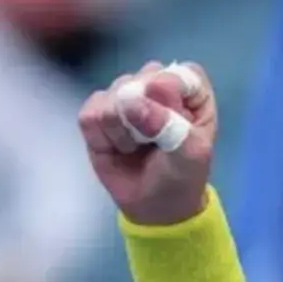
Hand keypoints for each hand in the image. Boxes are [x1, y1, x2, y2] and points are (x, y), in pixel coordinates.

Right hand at [78, 60, 217, 225]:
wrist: (155, 206)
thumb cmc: (182, 175)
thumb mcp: (191, 155)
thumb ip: (169, 126)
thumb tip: (131, 102)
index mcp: (189, 89)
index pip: (177, 74)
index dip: (170, 99)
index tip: (175, 125)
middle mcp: (155, 84)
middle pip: (141, 79)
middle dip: (146, 117)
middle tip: (156, 143)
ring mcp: (124, 95)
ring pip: (113, 96)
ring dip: (125, 132)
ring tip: (138, 148)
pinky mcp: (97, 111)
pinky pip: (91, 114)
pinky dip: (103, 138)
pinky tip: (118, 149)